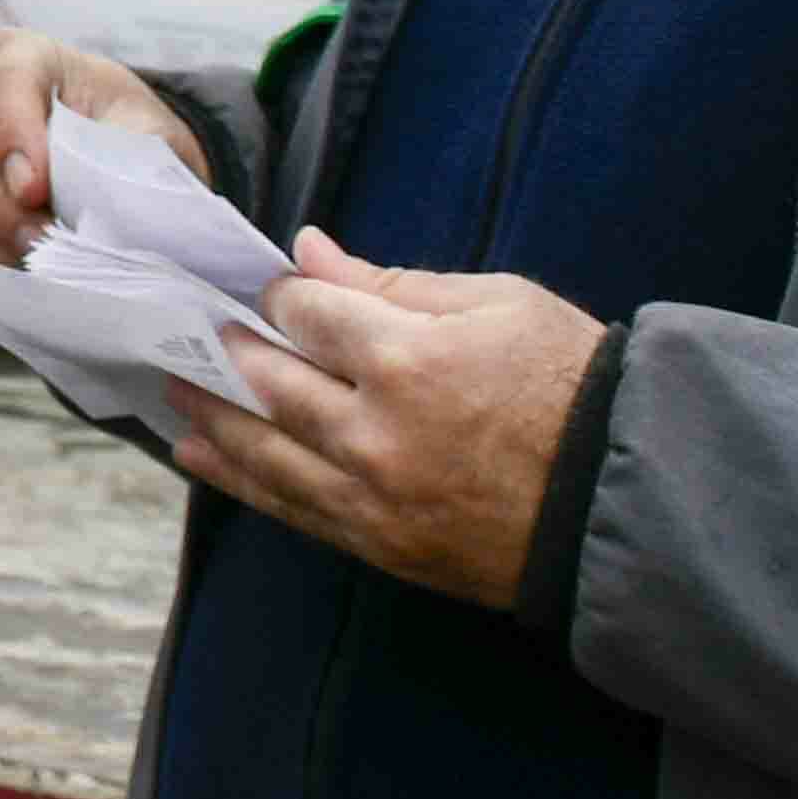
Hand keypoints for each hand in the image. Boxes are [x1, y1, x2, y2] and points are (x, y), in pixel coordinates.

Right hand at [0, 29, 197, 263]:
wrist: (104, 154)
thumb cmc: (120, 131)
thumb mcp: (145, 129)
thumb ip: (129, 151)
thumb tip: (108, 197)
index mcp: (15, 55)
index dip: (10, 135)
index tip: (34, 191)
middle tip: (42, 244)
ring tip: (33, 261)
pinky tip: (11, 263)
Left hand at [168, 242, 614, 606]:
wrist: (625, 499)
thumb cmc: (572, 384)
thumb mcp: (498, 304)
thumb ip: (392, 284)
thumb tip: (310, 252)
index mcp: (409, 360)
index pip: (306, 316)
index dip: (281, 297)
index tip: (266, 289)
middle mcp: (377, 433)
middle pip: (271, 384)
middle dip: (227, 352)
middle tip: (191, 330)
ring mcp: (374, 497)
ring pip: (266, 453)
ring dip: (211, 419)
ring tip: (172, 390)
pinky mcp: (382, 546)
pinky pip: (293, 509)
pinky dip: (240, 480)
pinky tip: (202, 455)